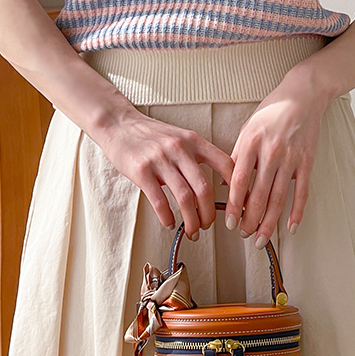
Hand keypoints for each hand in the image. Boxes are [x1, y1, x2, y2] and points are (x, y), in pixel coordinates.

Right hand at [93, 107, 234, 239]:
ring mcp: (160, 160)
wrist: (118, 124)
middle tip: (208, 225)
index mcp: (193, 140)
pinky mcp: (141, 171)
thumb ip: (198, 156)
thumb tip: (219, 184)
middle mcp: (179, 148)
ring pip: (185, 198)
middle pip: (204, 188)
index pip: (225, 164)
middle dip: (209, 213)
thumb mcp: (180, 137)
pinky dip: (168, 217)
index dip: (235, 187)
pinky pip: (160, 201)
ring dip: (191, 220)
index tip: (235, 204)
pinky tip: (170, 223)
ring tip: (193, 230)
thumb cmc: (151, 135)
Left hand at [224, 67, 329, 246]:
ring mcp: (291, 158)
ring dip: (269, 222)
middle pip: (259, 195)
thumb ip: (236, 156)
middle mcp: (271, 152)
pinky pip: (302, 192)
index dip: (233, 205)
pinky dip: (297, 212)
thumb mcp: (247, 128)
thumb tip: (223, 185)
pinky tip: (290, 229)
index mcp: (251, 143)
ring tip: (261, 239)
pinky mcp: (307, 162)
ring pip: (279, 198)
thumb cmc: (271, 112)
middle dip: (250, 220)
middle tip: (243, 236)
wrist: (303, 96)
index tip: (228, 223)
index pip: (239, 181)